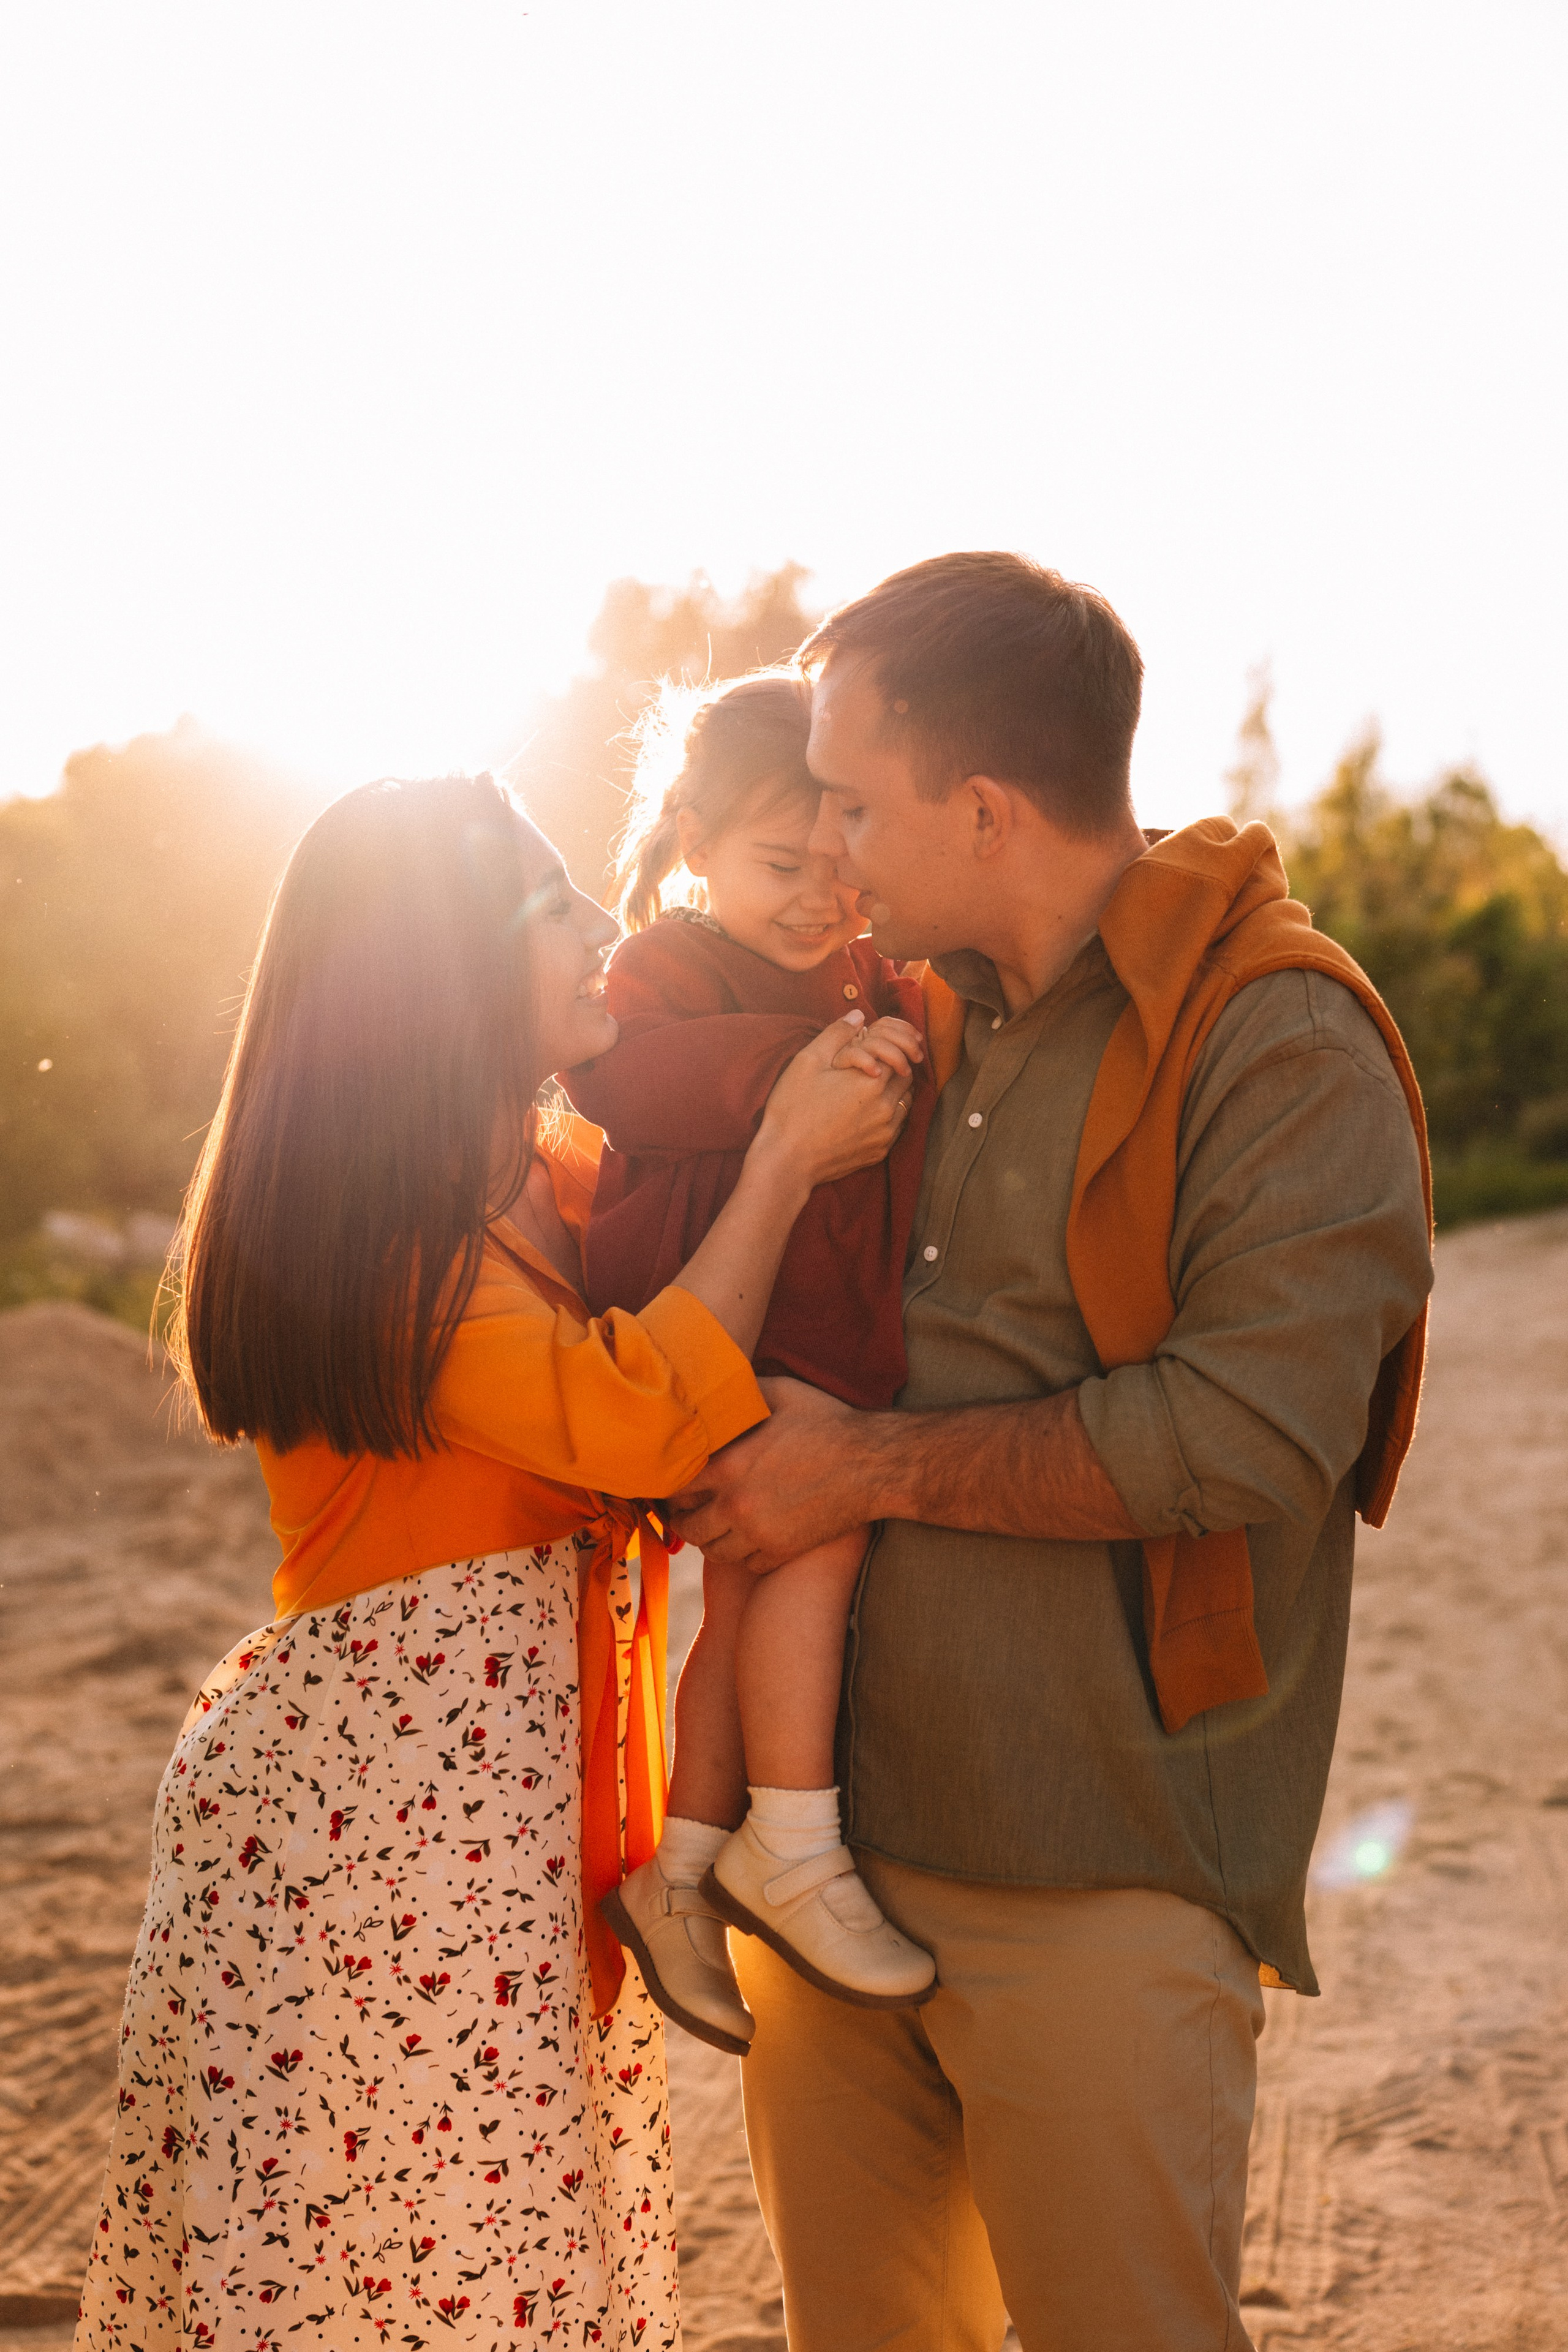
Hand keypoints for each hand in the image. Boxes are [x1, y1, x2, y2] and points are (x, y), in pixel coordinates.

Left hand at [669, 1377, 889, 1570]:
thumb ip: (741, 1392)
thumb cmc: (828, 1423)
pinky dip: (743, 1553)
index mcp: (729, 1465)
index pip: (676, 1487)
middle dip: (685, 1516)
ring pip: (714, 1550)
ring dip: (711, 1537)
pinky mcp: (782, 1552)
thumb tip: (715, 1383)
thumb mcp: (781, 1393)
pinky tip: (751, 1535)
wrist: (873, 1465)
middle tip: (691, 1508)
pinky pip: (746, 1564)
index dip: (672, 1485)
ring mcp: (759, 1533)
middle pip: (687, 1525)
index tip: (678, 1482)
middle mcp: (737, 1505)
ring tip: (718, 1523)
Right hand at [750, 1013, 912, 1191]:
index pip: (899, 1054)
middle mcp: (886, 1107)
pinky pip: (897, 1126)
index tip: (875, 1045)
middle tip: (876, 1063)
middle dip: (896, 1066)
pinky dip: (890, 1114)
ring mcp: (886, 1132)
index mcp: (873, 1080)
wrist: (786, 1160)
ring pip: (905, 1102)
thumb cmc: (793, 1108)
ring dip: (896, 1090)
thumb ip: (836, 1033)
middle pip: (906, 1077)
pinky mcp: (880, 1152)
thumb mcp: (808, 1061)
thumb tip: (858, 1014)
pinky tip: (870, 1111)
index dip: (889, 1045)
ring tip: (874, 1086)